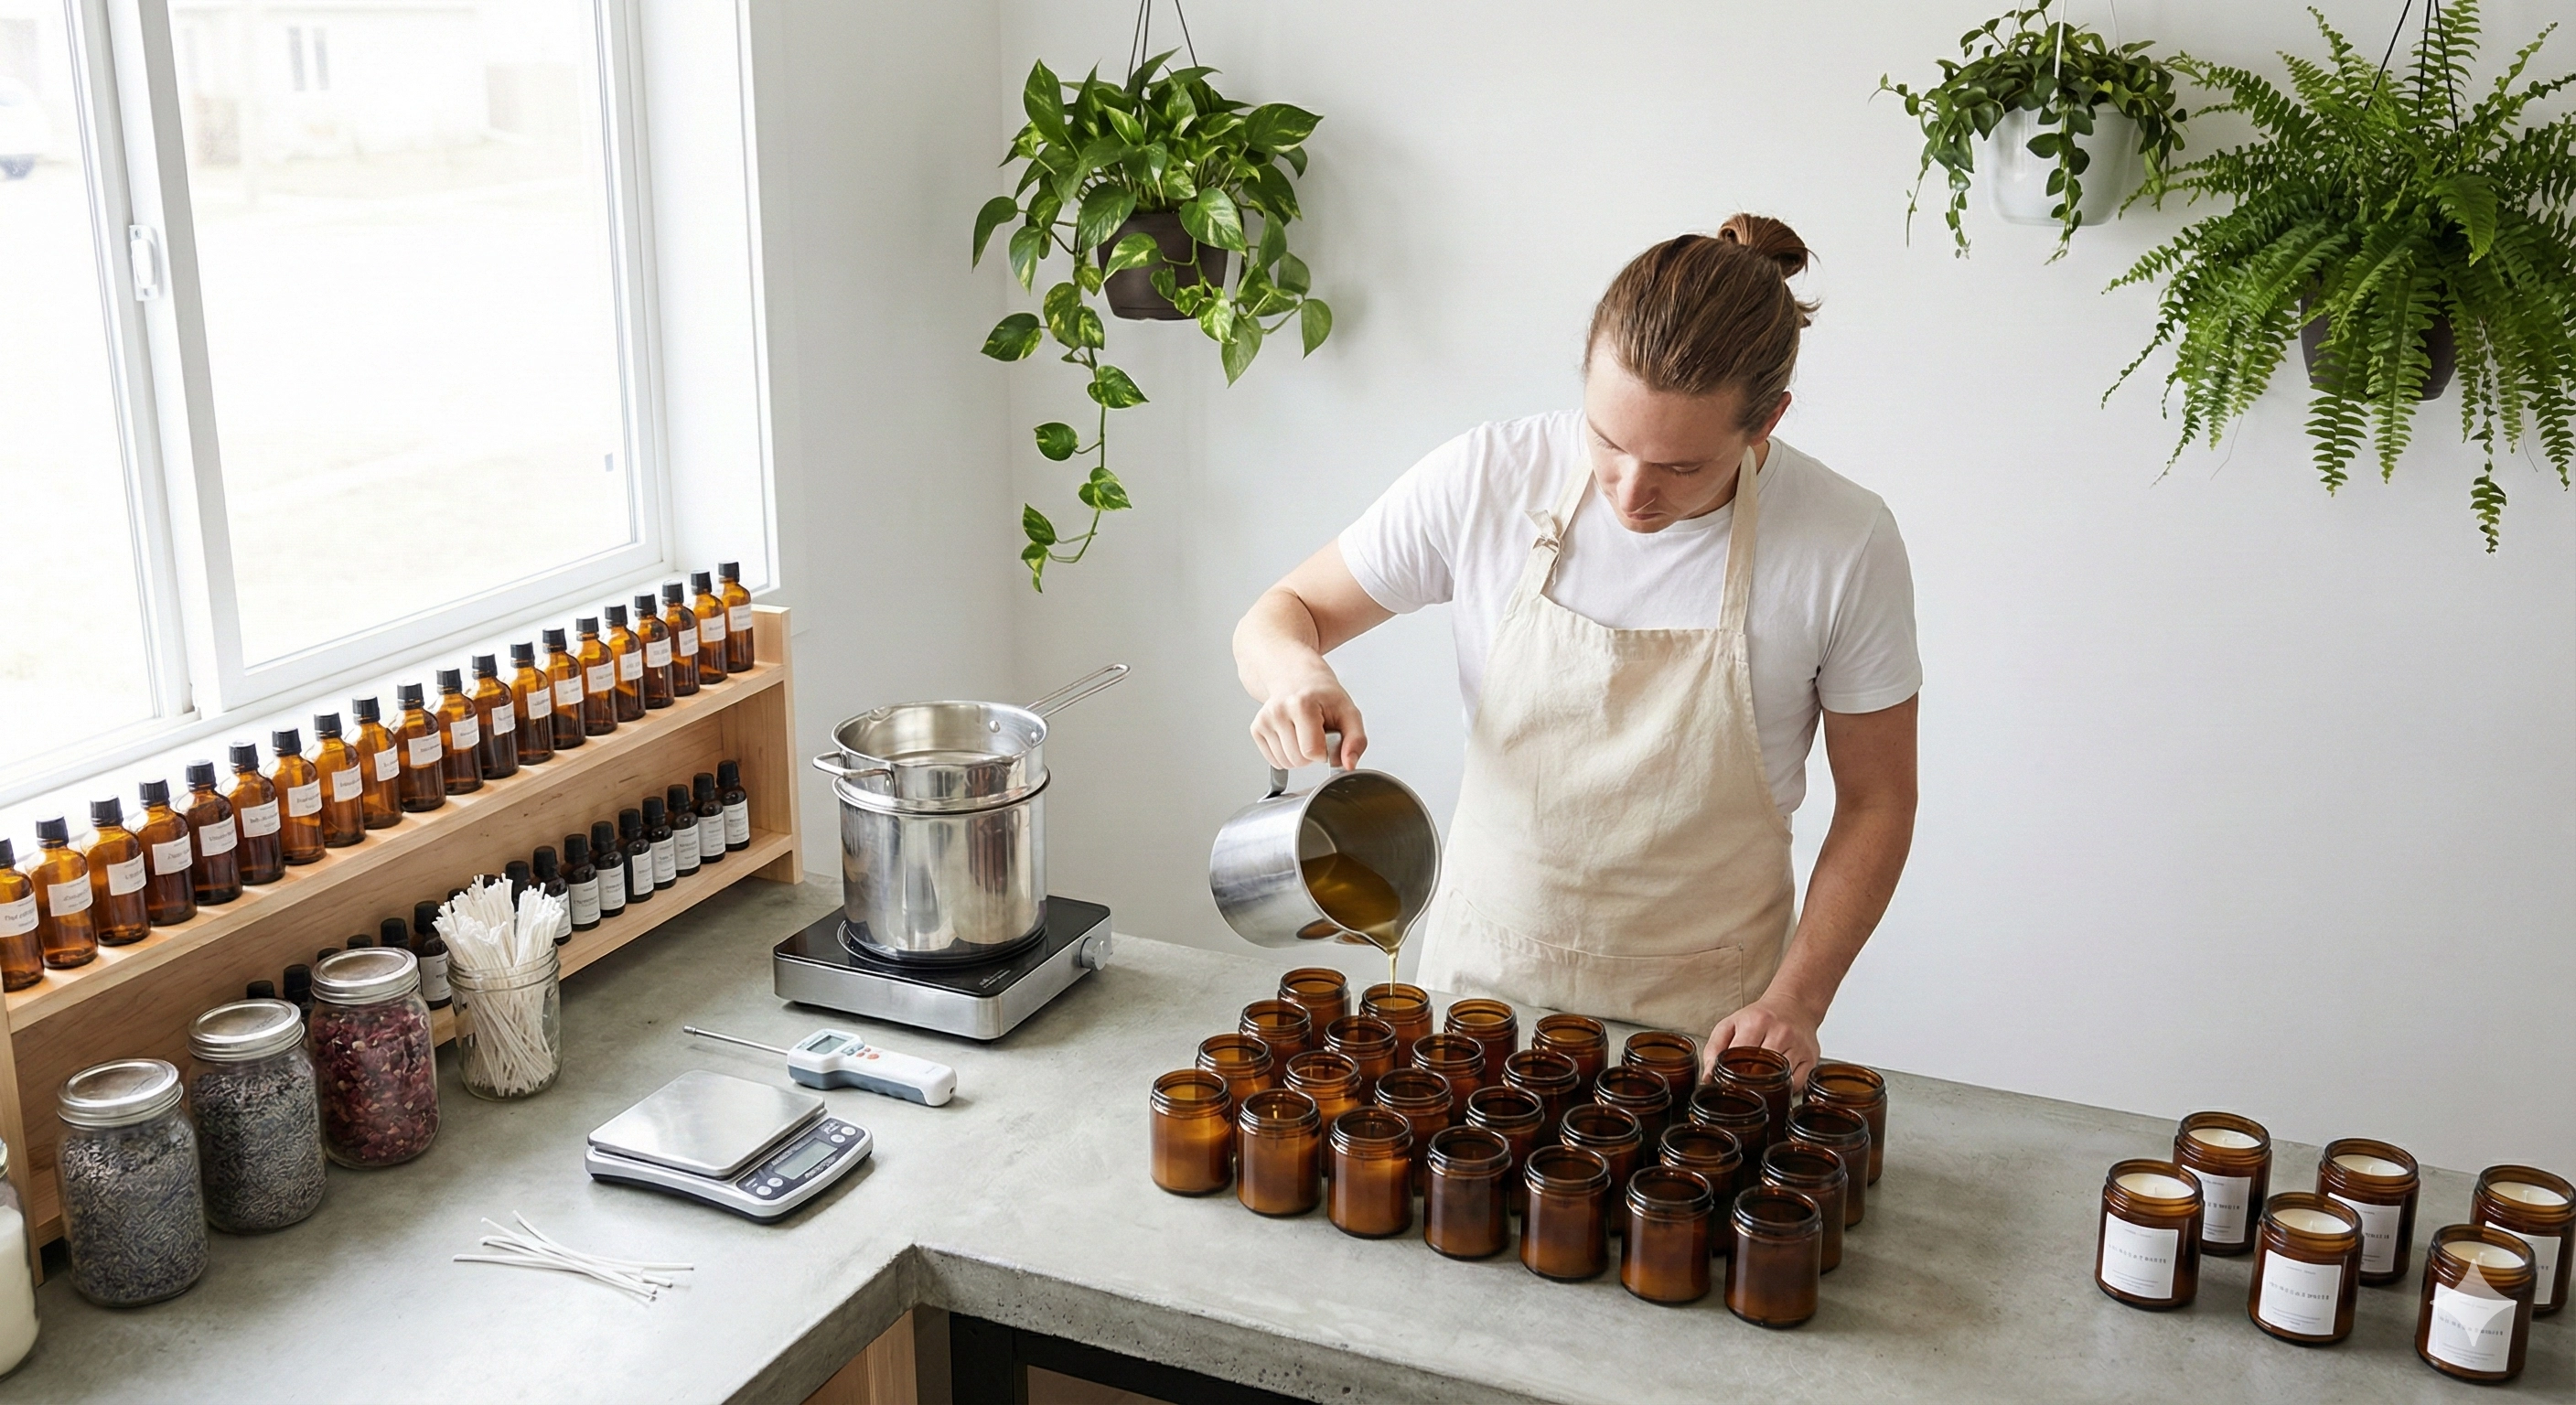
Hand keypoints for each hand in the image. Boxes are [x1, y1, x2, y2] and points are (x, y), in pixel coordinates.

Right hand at [1249, 663, 1368, 770]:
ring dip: (1299, 756)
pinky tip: (1292, 736)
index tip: (1327, 736)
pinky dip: (1286, 755)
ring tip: (1304, 733)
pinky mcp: (1256, 728)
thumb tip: (1348, 764)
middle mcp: (1279, 711)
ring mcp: (1265, 720)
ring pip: (1285, 763)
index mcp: (1302, 704)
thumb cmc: (1322, 695)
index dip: (1325, 752)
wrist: (1296, 676)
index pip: (1312, 752)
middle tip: (1316, 732)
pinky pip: (1275, 761)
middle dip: (1312, 755)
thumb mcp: (1348, 712)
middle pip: (1298, 760)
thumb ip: (1356, 740)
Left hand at [1702, 995, 1822, 1089]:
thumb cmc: (1760, 1017)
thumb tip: (1709, 1077)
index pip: (1741, 1055)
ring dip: (1767, 1086)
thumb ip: (1714, 1048)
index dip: (1731, 1073)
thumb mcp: (1731, 1024)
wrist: (1795, 1005)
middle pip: (1762, 1069)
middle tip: (1741, 1089)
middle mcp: (1781, 1032)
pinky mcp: (1811, 1057)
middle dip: (1748, 1083)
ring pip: (1780, 1078)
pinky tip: (1777, 1082)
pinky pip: (1796, 1083)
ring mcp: (1799, 1045)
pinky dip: (1784, 1088)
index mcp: (1757, 1022)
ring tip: (1758, 1084)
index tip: (1726, 1082)